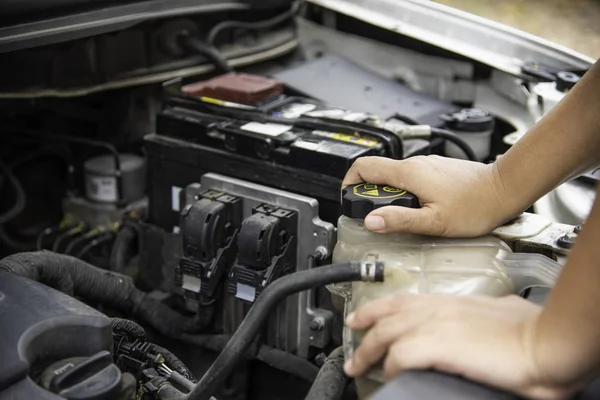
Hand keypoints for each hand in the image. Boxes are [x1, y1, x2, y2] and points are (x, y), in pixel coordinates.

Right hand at [342, 156, 513, 236]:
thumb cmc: (475, 206)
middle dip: (372, 195)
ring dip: (391, 196)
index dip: (349, 182)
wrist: (504, 190)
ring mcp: (426, 165)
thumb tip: (371, 221)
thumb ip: (399, 220)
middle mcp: (415, 164)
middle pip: (378, 174)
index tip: (351, 199)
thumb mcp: (433, 221)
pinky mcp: (436, 170)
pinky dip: (407, 193)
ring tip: (405, 216)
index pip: (363, 166)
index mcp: (408, 173)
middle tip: (382, 217)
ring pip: (395, 177)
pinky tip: (422, 209)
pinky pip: (411, 178)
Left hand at [343, 294, 574, 399]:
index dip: (377, 308)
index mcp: (450, 301)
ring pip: (386, 333)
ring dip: (368, 352)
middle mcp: (438, 308)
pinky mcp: (438, 344)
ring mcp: (436, 324)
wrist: (545, 343)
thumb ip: (484, 310)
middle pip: (386, 314)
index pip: (402, 300)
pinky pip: (400, 355)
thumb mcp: (500, 311)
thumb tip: (488, 311)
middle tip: (352, 342)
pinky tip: (390, 376)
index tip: (363, 316)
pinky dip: (391, 366)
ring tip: (358, 366)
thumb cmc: (529, 331)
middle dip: (363, 329)